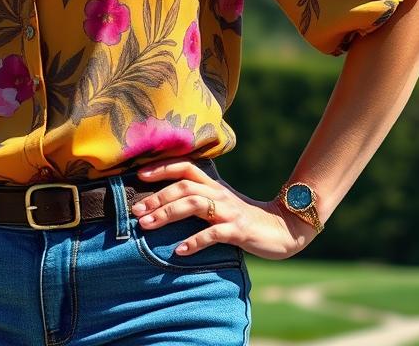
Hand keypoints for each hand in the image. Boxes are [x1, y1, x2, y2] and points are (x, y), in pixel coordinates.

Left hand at [133, 159, 318, 260]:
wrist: (283, 229)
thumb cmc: (243, 218)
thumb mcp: (219, 202)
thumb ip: (198, 197)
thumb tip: (165, 200)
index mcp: (213, 184)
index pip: (184, 167)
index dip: (161, 168)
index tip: (138, 174)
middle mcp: (218, 193)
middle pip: (183, 186)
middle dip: (157, 197)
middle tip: (135, 211)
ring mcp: (229, 211)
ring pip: (194, 205)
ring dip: (167, 214)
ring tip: (146, 226)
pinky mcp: (238, 230)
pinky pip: (213, 234)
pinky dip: (194, 241)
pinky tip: (179, 251)